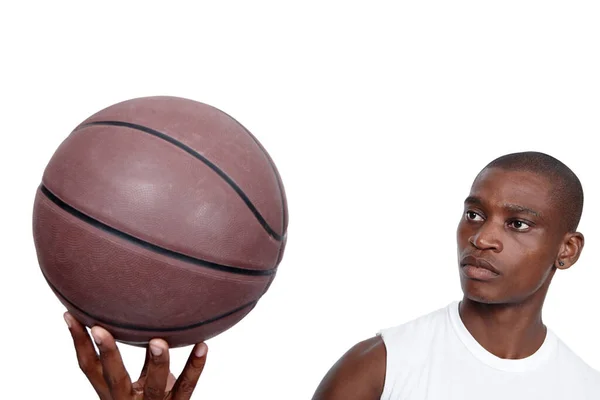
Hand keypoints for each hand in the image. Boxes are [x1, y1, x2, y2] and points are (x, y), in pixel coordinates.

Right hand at [64, 312, 207, 398]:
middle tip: (100, 328)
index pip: (89, 366)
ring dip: (157, 361)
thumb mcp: (138, 382)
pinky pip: (187, 386)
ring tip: (159, 341)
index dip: (79, 343)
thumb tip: (138, 315)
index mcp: (112, 392)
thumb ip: (141, 356)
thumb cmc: (151, 399)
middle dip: (107, 352)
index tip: (71, 315)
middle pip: (114, 376)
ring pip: (153, 384)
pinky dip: (196, 365)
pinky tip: (203, 345)